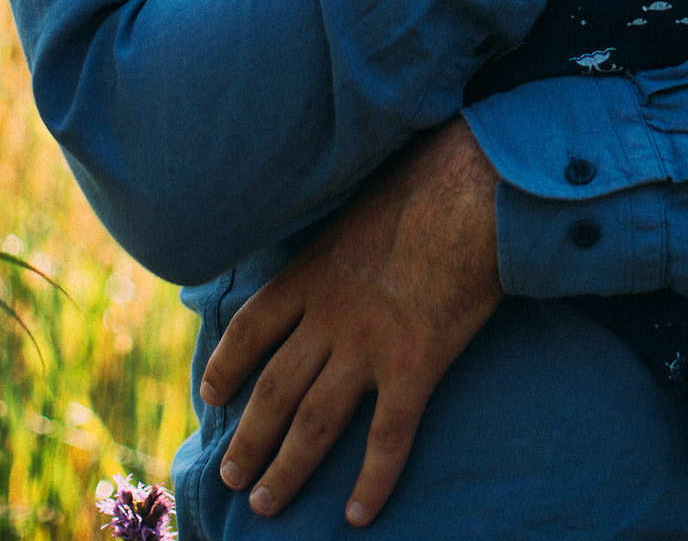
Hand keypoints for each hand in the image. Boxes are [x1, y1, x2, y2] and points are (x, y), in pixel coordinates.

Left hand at [199, 120, 502, 525]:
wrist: (475, 188)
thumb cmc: (430, 180)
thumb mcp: (363, 198)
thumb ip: (345, 232)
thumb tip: (349, 229)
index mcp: (312, 273)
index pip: (249, 329)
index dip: (225, 366)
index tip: (212, 394)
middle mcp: (327, 316)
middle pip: (272, 392)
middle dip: (247, 440)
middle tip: (231, 476)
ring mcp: (368, 345)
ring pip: (312, 423)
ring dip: (286, 469)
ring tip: (266, 504)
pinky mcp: (416, 364)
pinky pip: (388, 437)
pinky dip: (372, 481)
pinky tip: (358, 515)